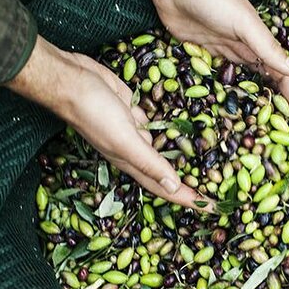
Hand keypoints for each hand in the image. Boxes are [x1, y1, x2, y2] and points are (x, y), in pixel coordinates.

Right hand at [6, 36, 213, 211]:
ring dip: (184, 157)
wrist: (71, 80)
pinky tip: (186, 129)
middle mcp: (135, 151)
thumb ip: (149, 163)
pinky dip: (173, 130)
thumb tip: (175, 187)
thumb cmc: (94, 113)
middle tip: (217, 188)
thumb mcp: (124, 140)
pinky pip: (158, 126)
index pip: (165, 189)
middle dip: (190, 182)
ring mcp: (134, 131)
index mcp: (132, 164)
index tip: (214, 209)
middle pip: (168, 173)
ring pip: (164, 150)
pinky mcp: (135, 112)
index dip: (189, 200)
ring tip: (208, 162)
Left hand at [139, 0, 288, 124]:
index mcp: (260, 45)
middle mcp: (245, 52)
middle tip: (283, 136)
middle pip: (266, 86)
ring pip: (242, 86)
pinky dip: (222, 96)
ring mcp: (223, 55)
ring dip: (251, 105)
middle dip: (277, 108)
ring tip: (256, 130)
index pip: (284, 78)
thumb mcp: (246, 24)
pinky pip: (215, 81)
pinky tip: (223, 112)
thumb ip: (268, 49)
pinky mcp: (201, 56)